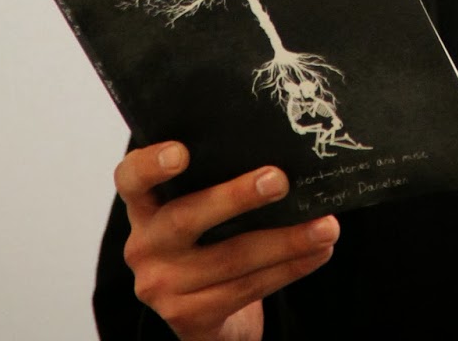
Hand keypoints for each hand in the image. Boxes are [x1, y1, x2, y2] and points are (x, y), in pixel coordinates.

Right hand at [115, 141, 339, 340]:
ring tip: (326, 225)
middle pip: (187, 217)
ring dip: (286, 240)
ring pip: (230, 258)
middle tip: (279, 180)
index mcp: (144, 204)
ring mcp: (162, 285)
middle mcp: (144, 244)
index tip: (182, 152)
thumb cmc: (209, 235)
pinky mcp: (188, 317)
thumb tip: (282, 140)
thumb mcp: (200, 202)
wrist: (204, 310)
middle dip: (237, 197)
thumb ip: (217, 175)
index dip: (151, 164)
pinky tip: (317, 252)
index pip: (131, 177)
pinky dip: (289, 268)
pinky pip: (246, 288)